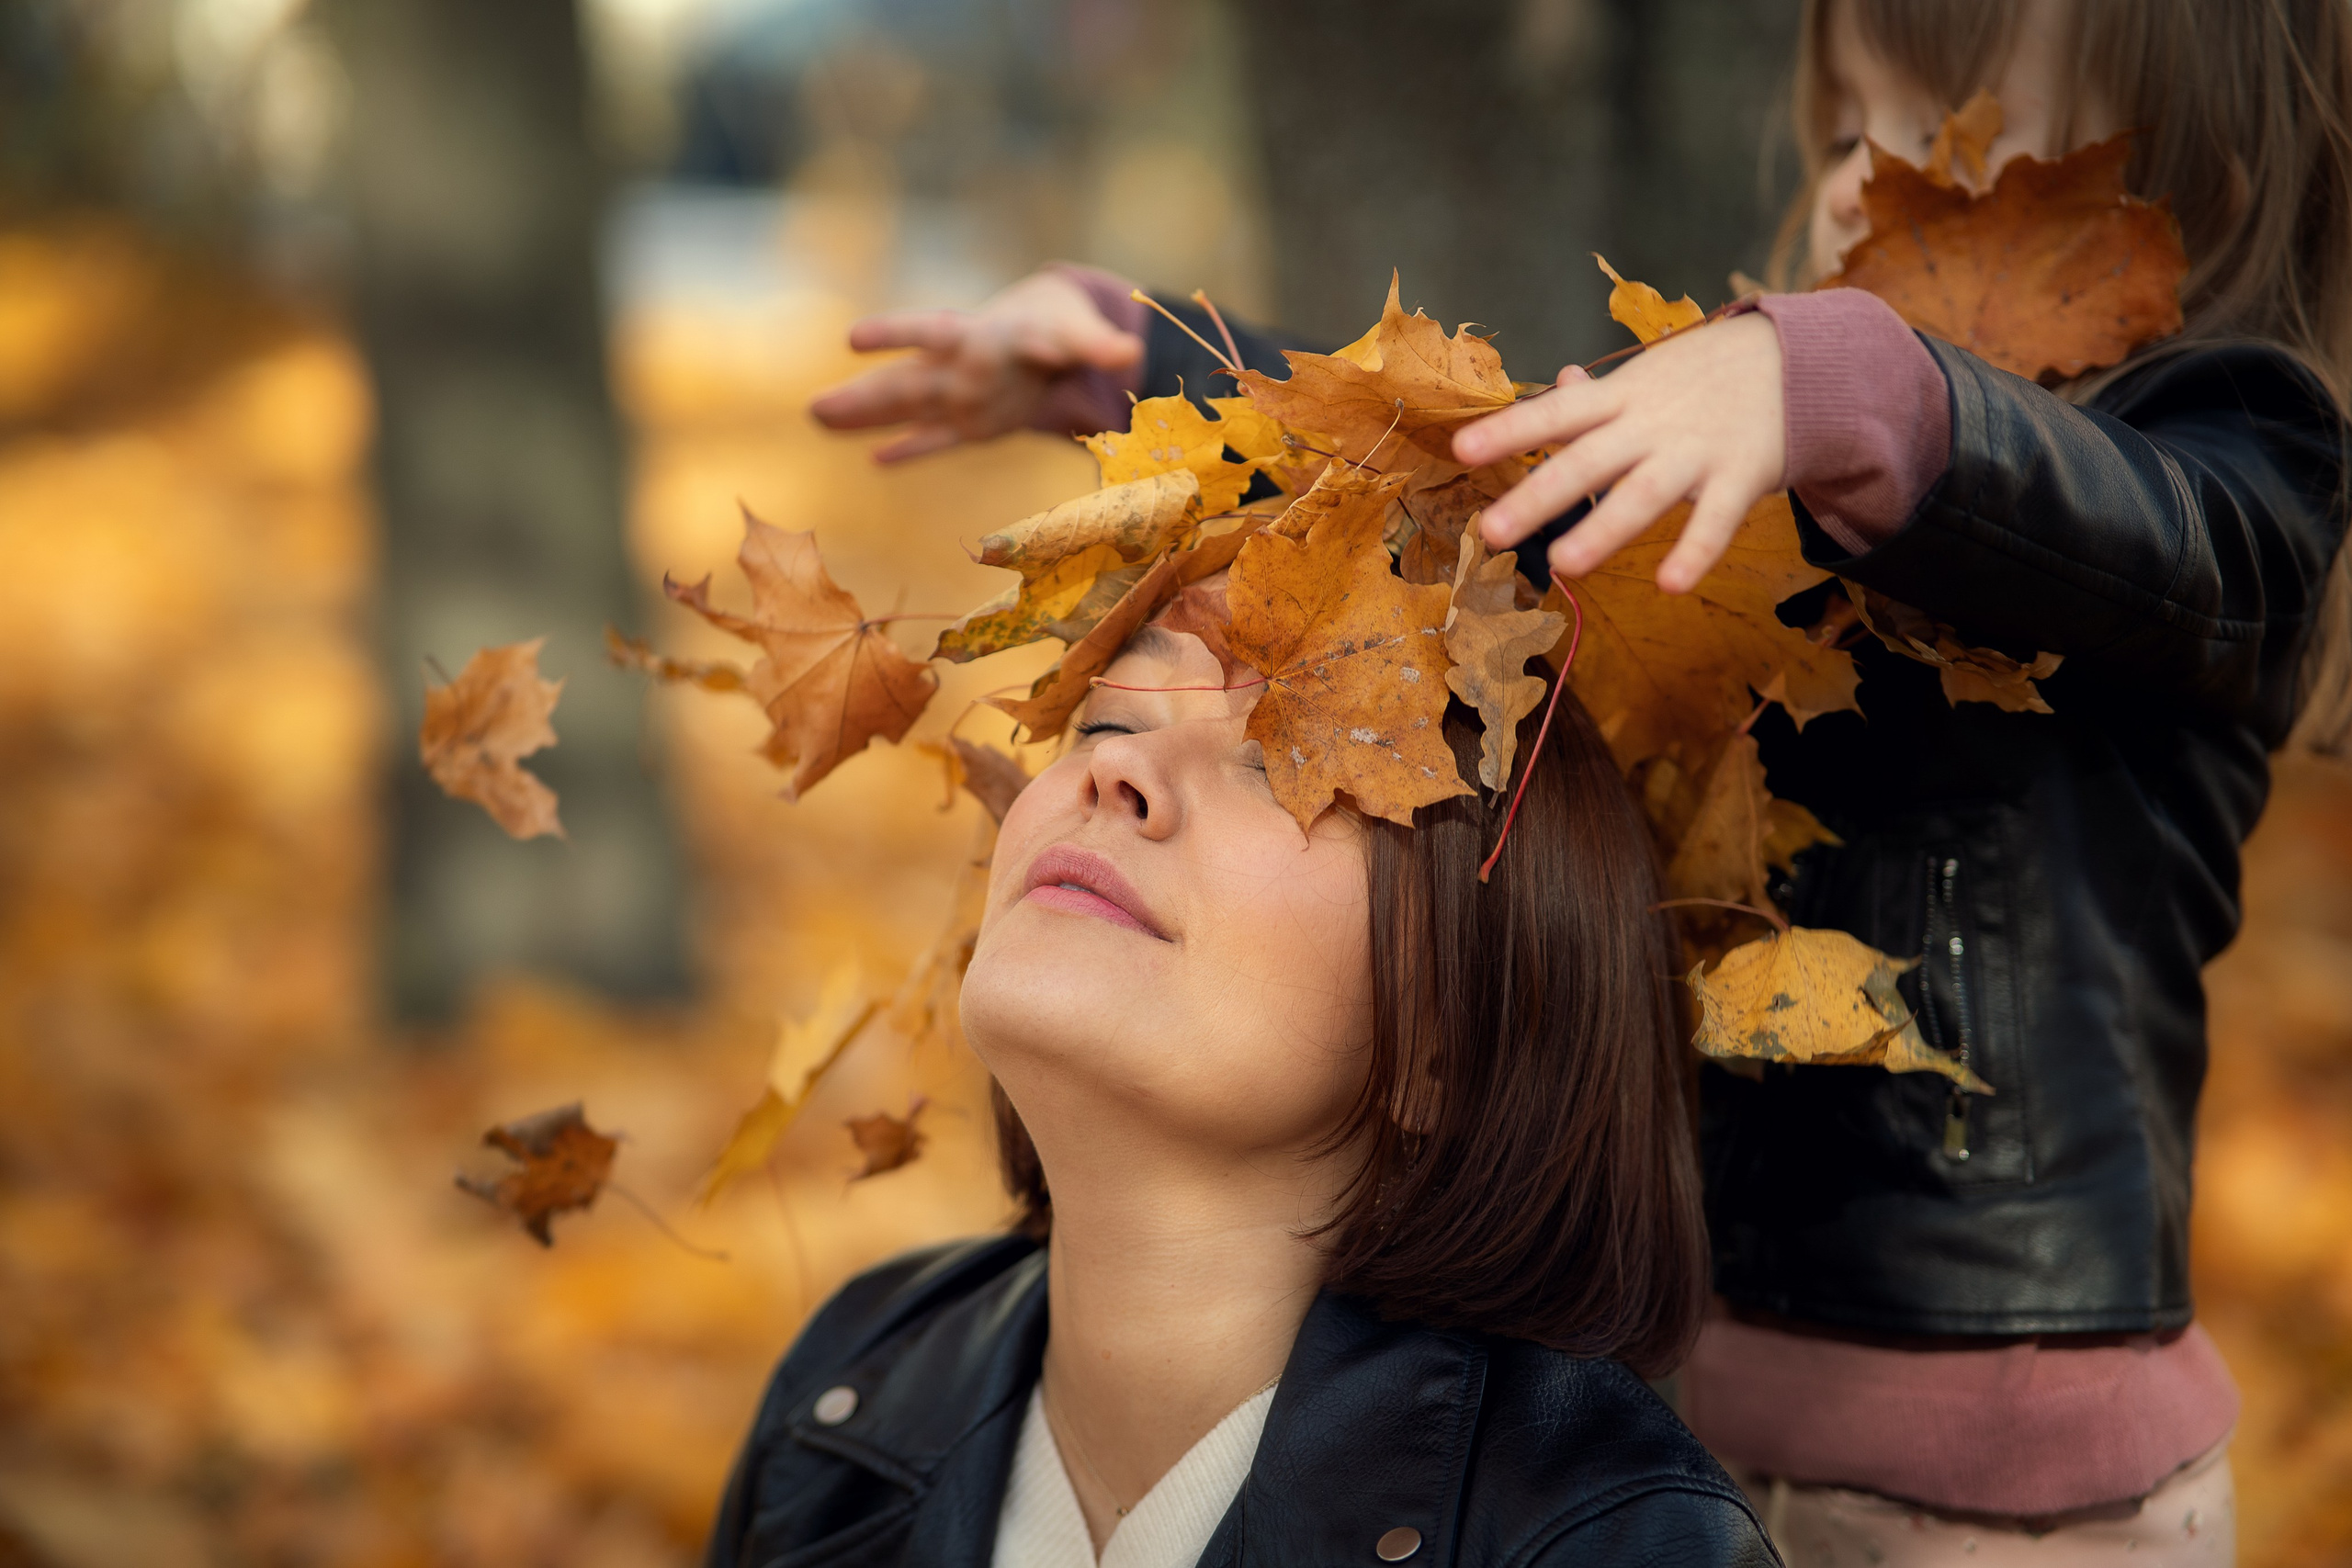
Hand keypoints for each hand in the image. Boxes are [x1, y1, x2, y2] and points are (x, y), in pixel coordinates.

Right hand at [809, 269, 1144, 462]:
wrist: (1058, 334)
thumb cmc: (1065, 325)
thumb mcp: (1083, 333)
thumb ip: (1098, 346)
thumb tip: (1127, 355)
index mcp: (978, 337)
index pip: (930, 332)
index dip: (893, 336)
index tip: (853, 337)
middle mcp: (958, 367)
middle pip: (904, 382)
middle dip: (864, 395)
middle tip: (815, 407)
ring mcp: (959, 396)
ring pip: (905, 409)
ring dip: (864, 418)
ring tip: (816, 418)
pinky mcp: (971, 423)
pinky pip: (933, 438)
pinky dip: (909, 450)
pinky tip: (873, 460)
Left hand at [1452, 313, 1785, 593]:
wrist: (1802, 357)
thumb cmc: (1707, 375)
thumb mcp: (1650, 373)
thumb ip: (1601, 393)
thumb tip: (1560, 380)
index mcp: (1622, 395)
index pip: (1557, 411)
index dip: (1510, 429)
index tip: (1461, 450)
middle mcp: (1651, 423)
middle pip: (1586, 460)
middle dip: (1538, 496)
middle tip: (1491, 532)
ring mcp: (1695, 451)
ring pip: (1643, 493)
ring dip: (1604, 528)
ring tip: (1564, 564)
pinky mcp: (1742, 475)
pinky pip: (1715, 520)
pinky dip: (1694, 551)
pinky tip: (1669, 585)